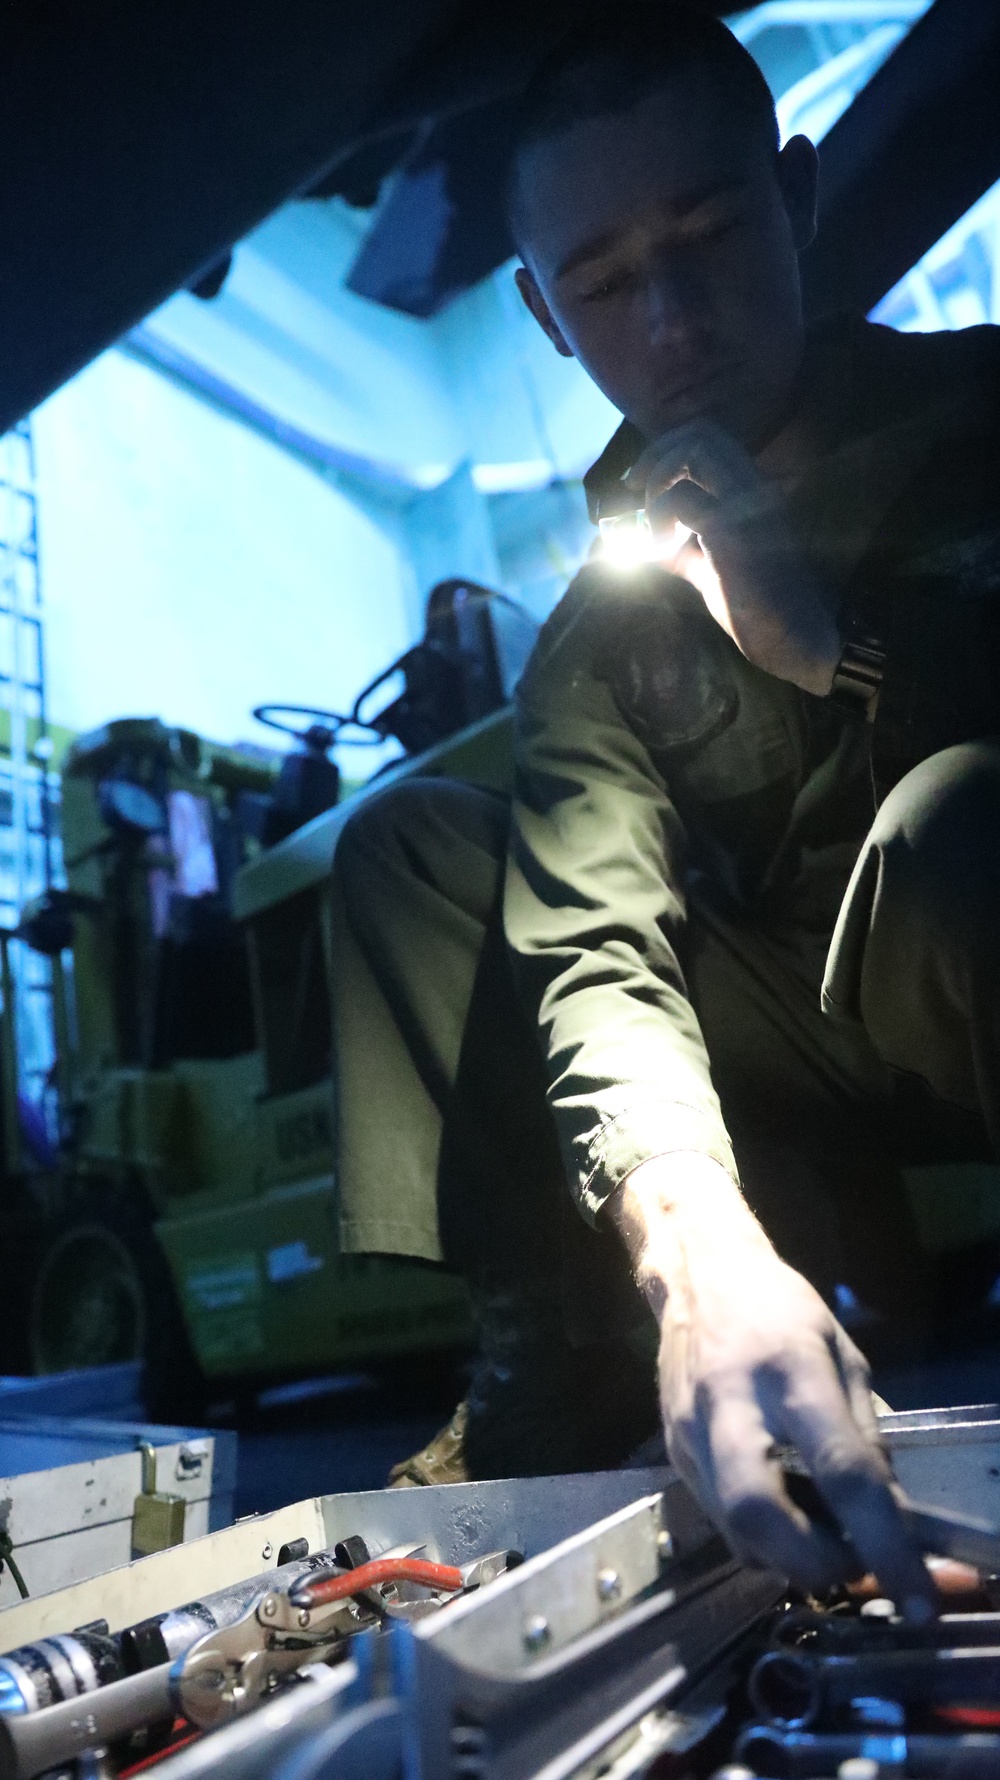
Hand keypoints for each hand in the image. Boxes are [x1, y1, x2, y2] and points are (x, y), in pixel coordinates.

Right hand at [620, 1155, 934, 1615]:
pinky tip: (787, 1517)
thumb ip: (865, 1436)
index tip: (917, 1597)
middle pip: (760, 1514)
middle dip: (815, 1563)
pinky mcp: (672, 1454)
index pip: (841, 1470)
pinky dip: (763, 1539)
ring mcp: (690, 1433)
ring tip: (826, 1542)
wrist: (698, 1276)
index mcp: (789, 1370)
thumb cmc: (781, 1310)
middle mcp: (729, 1404)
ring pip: (736, 1532)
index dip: (883, 1543)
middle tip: (855, 1567)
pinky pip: (721, 1522)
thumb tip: (889, 1518)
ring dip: (790, 1560)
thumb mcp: (842, 1355)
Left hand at [623, 420, 841, 696]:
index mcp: (748, 490)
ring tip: (655, 528)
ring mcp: (747, 504)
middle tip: (635, 495)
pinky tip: (662, 552)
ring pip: (695, 451)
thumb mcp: (709, 572)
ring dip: (659, 483)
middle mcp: (752, 486)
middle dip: (655, 456)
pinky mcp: (735, 531)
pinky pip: (683, 499)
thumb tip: (642, 547)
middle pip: (700, 433)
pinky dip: (659, 519)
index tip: (636, 486)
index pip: (705, 438)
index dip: (663, 452)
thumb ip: (681, 553)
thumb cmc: (757, 609)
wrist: (794, 639)